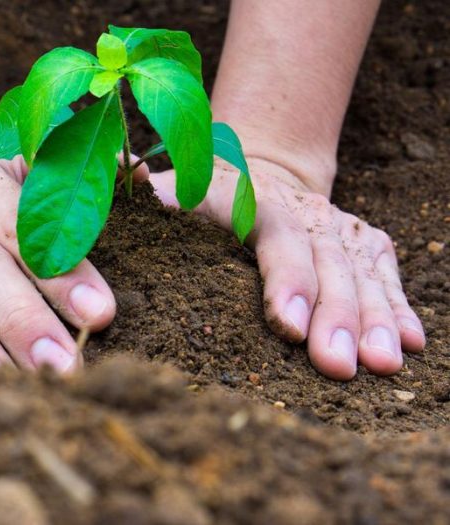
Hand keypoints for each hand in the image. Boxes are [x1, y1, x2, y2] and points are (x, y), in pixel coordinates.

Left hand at [148, 158, 425, 379]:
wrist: (256, 171)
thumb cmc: (201, 194)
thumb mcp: (173, 188)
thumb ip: (151, 191)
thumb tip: (126, 178)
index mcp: (254, 199)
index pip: (276, 235)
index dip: (285, 277)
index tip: (287, 324)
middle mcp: (304, 210)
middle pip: (326, 260)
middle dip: (335, 315)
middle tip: (337, 365)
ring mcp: (338, 225)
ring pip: (362, 270)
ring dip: (374, 317)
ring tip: (382, 364)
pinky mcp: (362, 241)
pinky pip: (385, 272)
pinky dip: (398, 305)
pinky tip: (410, 342)